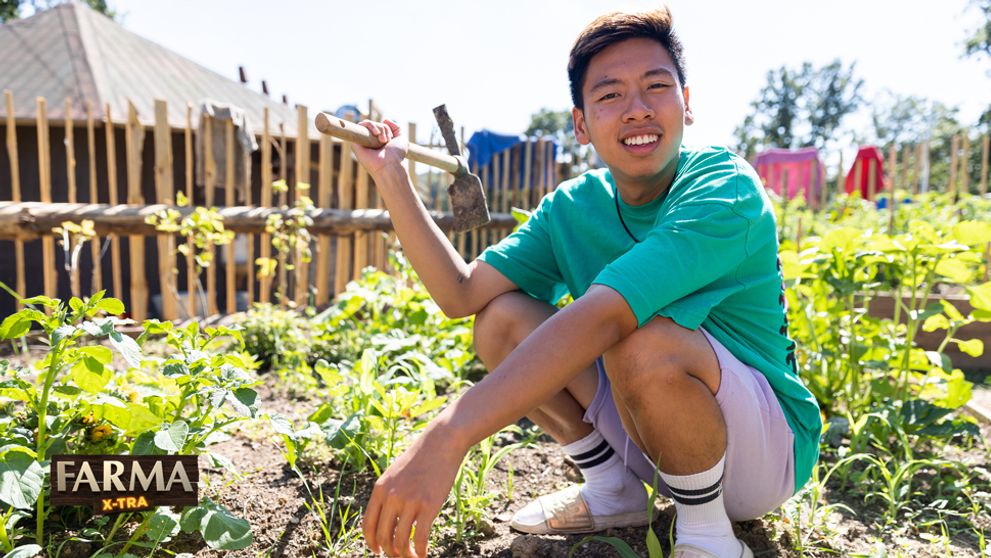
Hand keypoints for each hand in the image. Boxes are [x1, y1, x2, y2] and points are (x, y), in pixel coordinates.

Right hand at [352, 119, 408, 178]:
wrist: (390, 165)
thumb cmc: (396, 155)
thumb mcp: (401, 138)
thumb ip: (396, 127)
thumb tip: (384, 119)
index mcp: (378, 141)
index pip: (379, 127)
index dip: (386, 128)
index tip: (390, 138)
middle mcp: (369, 142)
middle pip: (375, 124)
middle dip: (383, 129)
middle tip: (386, 141)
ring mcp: (362, 142)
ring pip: (368, 124)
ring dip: (378, 128)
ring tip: (382, 140)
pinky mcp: (356, 142)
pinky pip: (360, 126)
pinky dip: (370, 126)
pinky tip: (376, 135)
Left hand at [363, 427, 463, 556]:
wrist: (441, 443)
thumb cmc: (420, 459)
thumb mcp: (396, 474)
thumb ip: (387, 494)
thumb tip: (384, 518)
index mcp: (380, 489)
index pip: (368, 525)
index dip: (371, 543)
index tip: (378, 551)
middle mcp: (392, 497)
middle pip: (383, 536)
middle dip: (389, 552)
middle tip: (398, 556)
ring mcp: (410, 501)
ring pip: (401, 540)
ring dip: (404, 554)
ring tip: (411, 557)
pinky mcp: (429, 505)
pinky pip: (420, 537)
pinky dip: (420, 551)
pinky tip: (423, 554)